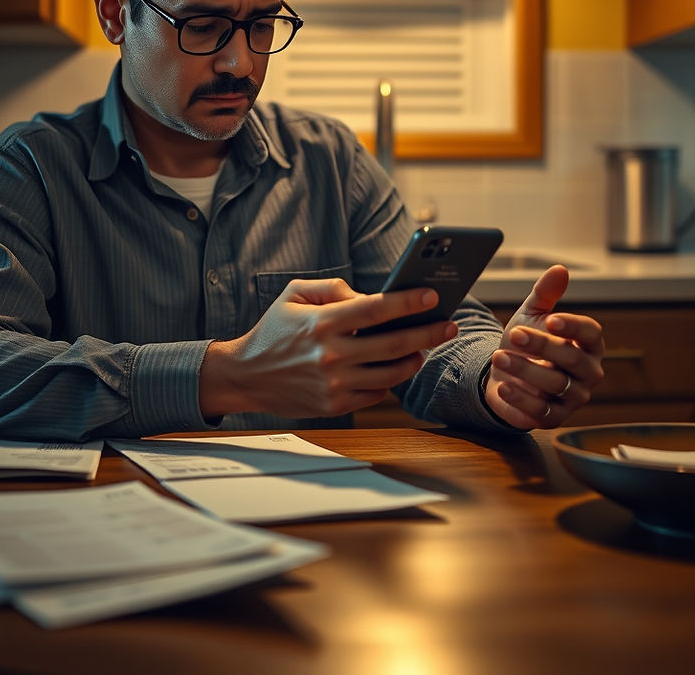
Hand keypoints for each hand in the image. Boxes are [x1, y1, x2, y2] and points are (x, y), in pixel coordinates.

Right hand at [199, 278, 457, 419]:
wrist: (245, 376)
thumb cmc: (273, 331)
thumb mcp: (294, 295)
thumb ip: (333, 288)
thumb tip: (371, 295)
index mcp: (322, 323)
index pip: (376, 309)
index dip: (408, 302)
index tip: (432, 295)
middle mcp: (331, 355)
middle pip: (394, 343)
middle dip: (428, 332)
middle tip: (448, 324)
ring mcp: (335, 384)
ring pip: (392, 373)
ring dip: (415, 358)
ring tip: (423, 347)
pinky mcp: (335, 405)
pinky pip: (377, 394)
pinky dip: (390, 381)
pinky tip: (394, 367)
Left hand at [484, 265, 603, 429]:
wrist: (503, 373)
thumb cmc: (525, 342)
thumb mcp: (531, 314)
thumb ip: (545, 294)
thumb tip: (559, 269)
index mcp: (588, 344)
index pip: (591, 333)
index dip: (573, 326)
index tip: (551, 319)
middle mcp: (588, 372)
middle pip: (572, 359)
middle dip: (542, 346)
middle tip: (514, 334)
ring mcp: (573, 397)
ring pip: (555, 384)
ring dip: (525, 370)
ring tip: (499, 356)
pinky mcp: (554, 417)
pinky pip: (541, 410)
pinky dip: (521, 400)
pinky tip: (503, 386)